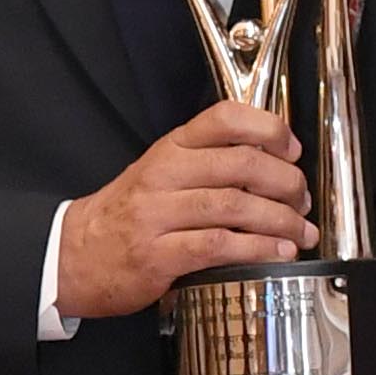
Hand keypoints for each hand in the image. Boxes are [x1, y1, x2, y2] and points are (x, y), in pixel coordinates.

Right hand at [57, 102, 313, 317]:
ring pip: (236, 205)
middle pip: (242, 164)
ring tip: (301, 232)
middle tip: (303, 200)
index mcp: (170, 149)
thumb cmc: (126, 216)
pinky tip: (278, 253)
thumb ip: (208, 164)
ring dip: (281, 220)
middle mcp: (165, 175)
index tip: (293, 150)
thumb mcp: (161, 174)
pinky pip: (219, 245)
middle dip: (287, 183)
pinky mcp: (158, 254)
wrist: (72, 256)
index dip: (270, 129)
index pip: (225, 118)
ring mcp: (158, 214)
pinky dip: (258, 249)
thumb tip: (274, 165)